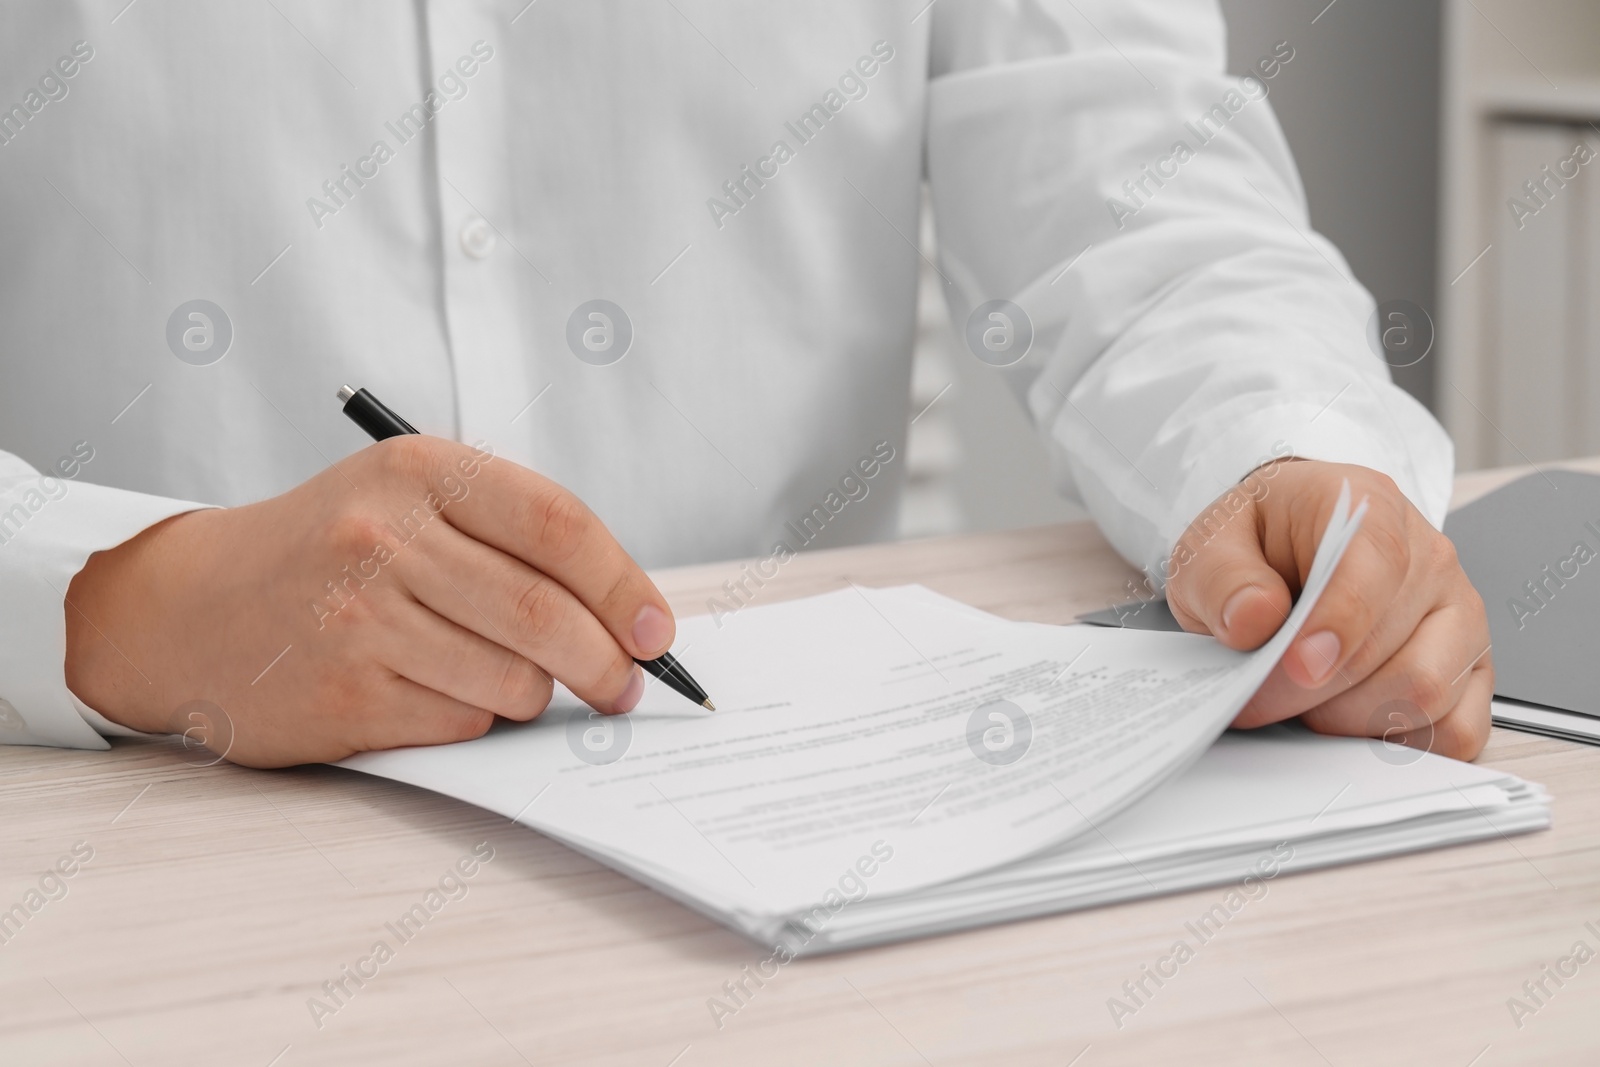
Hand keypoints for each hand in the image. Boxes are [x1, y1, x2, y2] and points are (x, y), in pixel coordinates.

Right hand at [63, 436, 675, 766]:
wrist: (190, 606)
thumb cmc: (330, 551)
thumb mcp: (411, 501)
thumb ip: (511, 538)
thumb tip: (628, 616)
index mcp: (421, 472)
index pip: (559, 527)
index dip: (623, 586)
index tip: (655, 630)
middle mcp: (386, 538)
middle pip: (547, 616)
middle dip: (608, 664)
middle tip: (623, 686)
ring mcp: (359, 619)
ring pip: (514, 680)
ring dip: (538, 695)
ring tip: (518, 681)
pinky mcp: (343, 694)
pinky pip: (462, 721)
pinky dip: (478, 717)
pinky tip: (441, 691)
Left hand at [1164, 459, 1491, 759]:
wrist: (1279, 552)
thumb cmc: (1256, 545)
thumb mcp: (1210, 545)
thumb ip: (1222, 577)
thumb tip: (1252, 619)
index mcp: (1369, 509)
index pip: (1376, 569)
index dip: (1338, 626)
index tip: (1295, 666)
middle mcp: (1429, 559)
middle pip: (1397, 651)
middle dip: (1316, 693)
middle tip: (1258, 698)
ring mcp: (1458, 615)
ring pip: (1429, 694)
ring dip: (1351, 718)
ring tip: (1300, 700)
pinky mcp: (1468, 667)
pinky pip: (1458, 727)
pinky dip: (1399, 742)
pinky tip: (1348, 720)